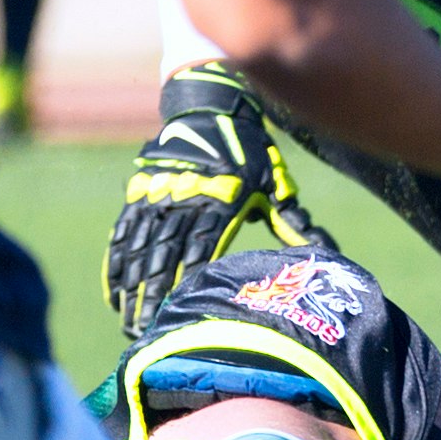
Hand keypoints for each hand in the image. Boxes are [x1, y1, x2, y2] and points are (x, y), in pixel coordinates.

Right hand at [106, 61, 328, 330]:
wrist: (212, 109)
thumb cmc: (250, 153)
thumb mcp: (274, 185)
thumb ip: (291, 222)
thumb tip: (325, 251)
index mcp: (222, 202)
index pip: (202, 248)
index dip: (188, 281)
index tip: (180, 312)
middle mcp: (186, 200)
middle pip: (165, 255)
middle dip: (153, 296)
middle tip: (146, 330)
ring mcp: (158, 196)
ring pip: (141, 248)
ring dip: (133, 288)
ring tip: (129, 321)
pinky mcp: (140, 193)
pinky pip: (125, 232)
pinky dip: (118, 263)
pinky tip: (115, 291)